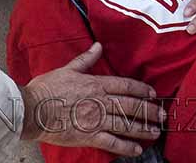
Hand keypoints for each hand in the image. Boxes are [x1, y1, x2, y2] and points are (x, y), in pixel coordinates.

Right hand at [21, 43, 165, 157]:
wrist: (33, 109)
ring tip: (155, 131)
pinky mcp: (89, 136)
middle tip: (163, 115)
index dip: (142, 90)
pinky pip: (112, 142)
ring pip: (126, 124)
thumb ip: (86, 59)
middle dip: (149, 110)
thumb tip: (98, 45)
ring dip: (143, 128)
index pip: (126, 86)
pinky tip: (137, 150)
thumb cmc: (47, 88)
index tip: (153, 94)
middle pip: (131, 105)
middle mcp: (100, 102)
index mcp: (96, 84)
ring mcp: (96, 120)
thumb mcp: (67, 69)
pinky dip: (126, 147)